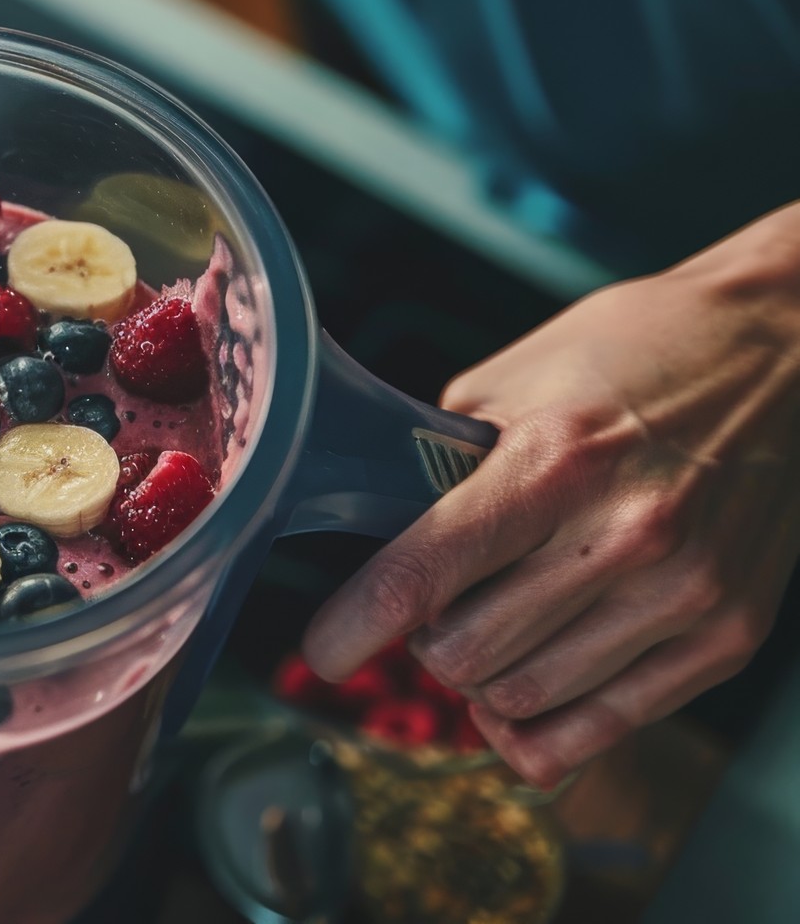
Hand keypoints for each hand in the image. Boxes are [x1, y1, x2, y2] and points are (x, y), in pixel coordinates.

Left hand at [302, 203, 799, 787]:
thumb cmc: (631, 353)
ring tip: (487, 628)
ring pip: (523, 701)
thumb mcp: (510, 384)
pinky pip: (603, 729)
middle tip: (430, 607)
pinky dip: (542, 724)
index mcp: (554, 463)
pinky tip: (523, 687)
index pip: (422, 577)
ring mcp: (683, 596)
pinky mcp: (725, 637)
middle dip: (424, 640)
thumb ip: (439, 466)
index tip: (324, 649)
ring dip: (482, 679)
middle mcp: (623, 538)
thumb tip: (372, 539)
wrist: (780, 351)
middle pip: (464, 656)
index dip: (352, 627)